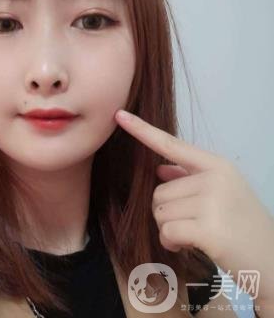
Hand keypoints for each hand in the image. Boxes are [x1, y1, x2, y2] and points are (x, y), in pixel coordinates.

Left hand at [114, 109, 273, 305]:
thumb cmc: (243, 227)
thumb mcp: (222, 193)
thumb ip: (189, 177)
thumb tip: (160, 169)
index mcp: (216, 165)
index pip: (171, 145)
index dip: (142, 130)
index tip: (119, 115)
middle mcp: (214, 178)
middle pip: (158, 191)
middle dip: (168, 212)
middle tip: (194, 224)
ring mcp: (212, 202)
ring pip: (159, 212)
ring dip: (169, 229)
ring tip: (196, 235)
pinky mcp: (209, 229)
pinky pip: (166, 231)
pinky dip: (172, 243)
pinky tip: (190, 246)